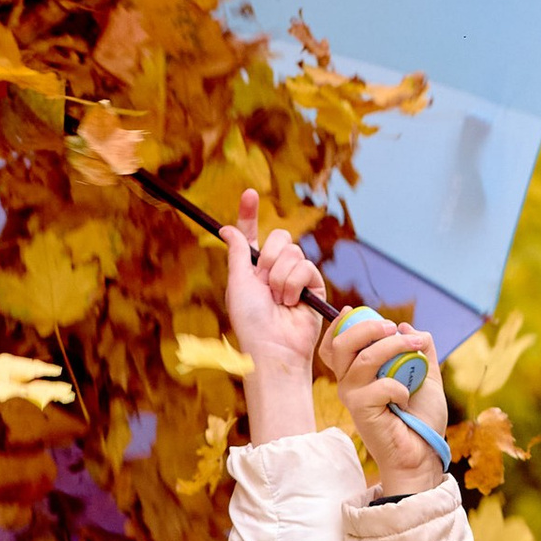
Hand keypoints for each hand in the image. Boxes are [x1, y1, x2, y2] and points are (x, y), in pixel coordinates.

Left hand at [221, 189, 326, 442]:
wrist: (274, 347)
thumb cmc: (251, 321)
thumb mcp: (238, 283)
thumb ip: (238, 252)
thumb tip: (228, 229)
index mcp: (253, 269)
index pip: (252, 235)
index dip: (250, 214)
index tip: (250, 194)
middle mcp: (275, 271)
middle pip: (280, 237)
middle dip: (270, 255)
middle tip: (265, 280)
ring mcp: (296, 278)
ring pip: (293, 251)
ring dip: (280, 275)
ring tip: (278, 300)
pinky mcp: (313, 286)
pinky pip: (306, 266)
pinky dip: (294, 283)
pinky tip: (291, 302)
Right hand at [322, 305, 447, 490]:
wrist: (424, 453)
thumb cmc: (421, 419)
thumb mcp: (426, 375)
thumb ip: (419, 349)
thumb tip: (406, 326)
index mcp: (358, 374)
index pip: (334, 344)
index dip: (341, 325)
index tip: (358, 312)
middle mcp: (349, 384)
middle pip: (341, 344)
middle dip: (368, 328)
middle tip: (393, 328)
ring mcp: (353, 398)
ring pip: (363, 358)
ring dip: (393, 347)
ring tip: (414, 349)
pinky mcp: (362, 412)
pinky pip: (379, 386)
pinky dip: (399, 386)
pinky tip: (407, 397)